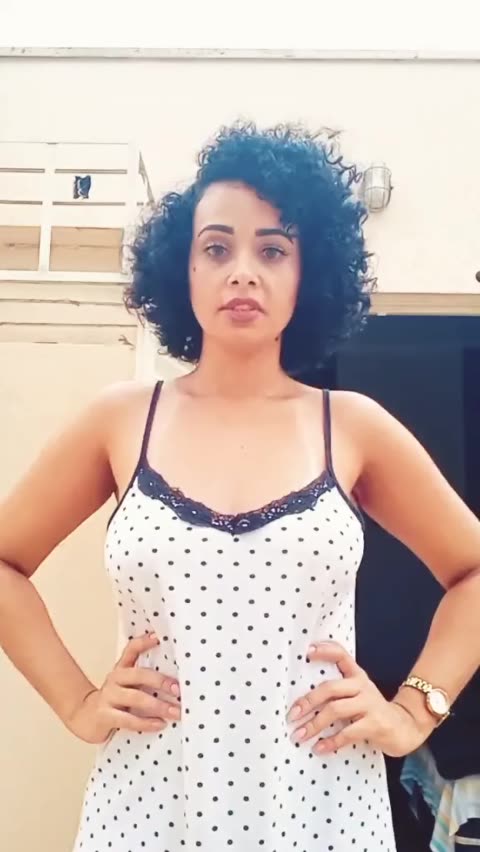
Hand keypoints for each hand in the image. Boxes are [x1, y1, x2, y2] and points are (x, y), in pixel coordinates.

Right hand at [66, 633, 180, 743]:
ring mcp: (108, 696)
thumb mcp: (125, 685)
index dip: (144, 642)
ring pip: (136, 698)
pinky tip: (160, 724)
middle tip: (178, 689)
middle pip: (139, 674)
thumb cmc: (113, 700)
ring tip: (175, 711)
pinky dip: (146, 722)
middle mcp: (114, 679)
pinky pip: (128, 719)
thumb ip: (143, 679)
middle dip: (160, 681)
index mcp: (121, 669)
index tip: (159, 637)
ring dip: (159, 706)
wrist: (84, 717)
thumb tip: (175, 680)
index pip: (131, 649)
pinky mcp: (105, 716)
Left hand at [287, 641, 430, 757]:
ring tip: (299, 735)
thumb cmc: (373, 711)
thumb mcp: (359, 694)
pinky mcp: (374, 724)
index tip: (307, 652)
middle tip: (292, 714)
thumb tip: (303, 702)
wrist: (405, 727)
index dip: (325, 651)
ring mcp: (369, 705)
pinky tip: (319, 748)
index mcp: (357, 676)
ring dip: (314, 724)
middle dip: (308, 701)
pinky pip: (347, 733)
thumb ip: (338, 691)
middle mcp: (362, 686)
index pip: (341, 655)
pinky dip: (330, 741)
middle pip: (330, 688)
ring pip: (335, 710)